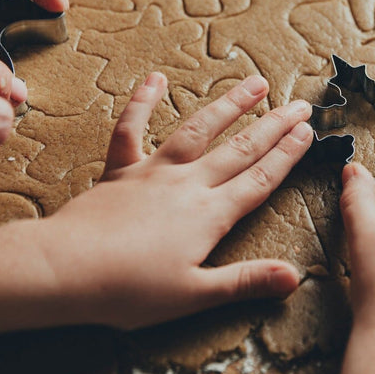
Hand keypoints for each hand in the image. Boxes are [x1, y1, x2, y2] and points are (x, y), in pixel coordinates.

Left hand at [35, 72, 313, 329]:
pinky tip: (155, 79)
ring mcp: (154, 172)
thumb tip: (294, 277)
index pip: (260, 179)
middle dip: (274, 125)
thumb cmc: (128, 289)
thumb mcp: (194, 295)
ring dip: (229, 105)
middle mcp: (188, 185)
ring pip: (199, 130)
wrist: (66, 268)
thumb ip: (245, 281)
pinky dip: (142, 102)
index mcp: (210, 215)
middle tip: (300, 104)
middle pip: (240, 149)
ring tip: (255, 83)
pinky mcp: (121, 169)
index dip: (287, 155)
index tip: (308, 132)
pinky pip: (132, 129)